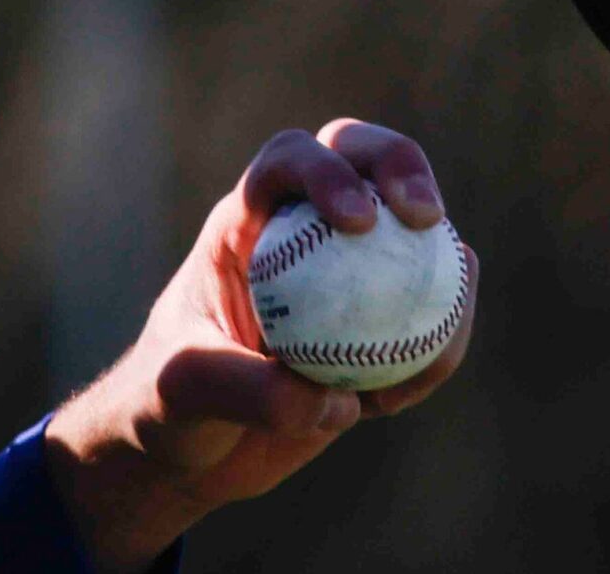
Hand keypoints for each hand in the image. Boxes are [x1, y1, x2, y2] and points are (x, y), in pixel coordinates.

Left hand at [40, 120, 476, 573]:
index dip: (327, 170)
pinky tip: (413, 389)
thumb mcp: (183, 389)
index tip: (357, 221)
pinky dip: (440, 346)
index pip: (287, 161)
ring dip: (444, 267)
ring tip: (444, 326)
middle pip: (360, 160)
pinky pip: (430, 321)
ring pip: (413, 238)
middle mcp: (301, 232)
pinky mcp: (379, 329)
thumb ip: (245, 386)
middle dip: (400, 165)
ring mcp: (347, 275)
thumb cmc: (166, 403)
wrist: (190, 449)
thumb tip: (333, 397)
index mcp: (245, 222)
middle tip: (424, 219)